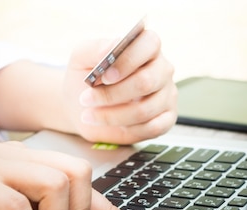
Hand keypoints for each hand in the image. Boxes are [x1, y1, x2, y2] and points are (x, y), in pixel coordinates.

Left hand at [63, 29, 176, 143]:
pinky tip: (113, 126)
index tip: (105, 76)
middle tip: (87, 98)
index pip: (149, 43)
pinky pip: (153, 128)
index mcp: (144, 47)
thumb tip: (112, 46)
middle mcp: (160, 69)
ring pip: (145, 109)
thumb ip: (95, 48)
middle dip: (113, 94)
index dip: (127, 60)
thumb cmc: (84, 79)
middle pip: (146, 81)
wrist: (80, 109)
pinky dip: (128, 129)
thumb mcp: (80, 58)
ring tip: (90, 115)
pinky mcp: (166, 118)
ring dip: (112, 116)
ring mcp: (166, 95)